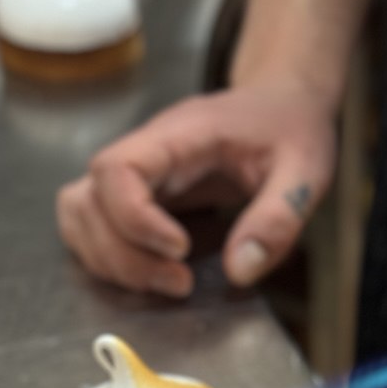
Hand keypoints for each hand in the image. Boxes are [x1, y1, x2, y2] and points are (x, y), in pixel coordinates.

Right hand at [56, 84, 337, 296]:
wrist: (282, 104)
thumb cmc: (290, 129)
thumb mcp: (305, 170)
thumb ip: (278, 219)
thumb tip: (239, 270)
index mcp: (180, 134)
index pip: (118, 168)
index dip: (135, 218)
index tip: (180, 250)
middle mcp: (145, 151)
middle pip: (90, 200)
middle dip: (125, 256)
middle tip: (181, 284)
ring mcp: (135, 173)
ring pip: (81, 215)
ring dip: (110, 261)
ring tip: (167, 283)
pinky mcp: (136, 195)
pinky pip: (93, 226)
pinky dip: (109, 258)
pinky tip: (153, 273)